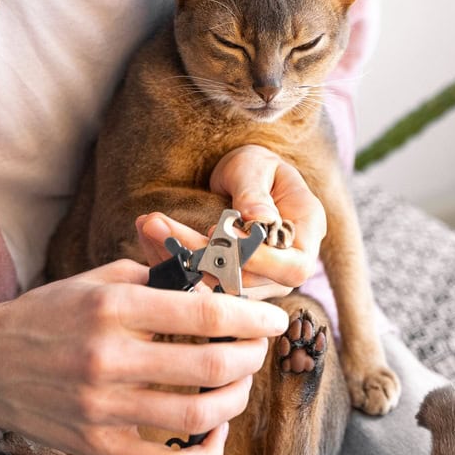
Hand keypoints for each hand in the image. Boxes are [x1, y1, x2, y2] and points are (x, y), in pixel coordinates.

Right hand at [0, 260, 288, 454]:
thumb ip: (155, 279)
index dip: (250, 316)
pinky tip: (215, 430)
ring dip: (236, 398)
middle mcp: (108, 358)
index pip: (202, 312)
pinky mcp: (97, 444)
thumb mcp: (97, 280)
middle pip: (209, 365)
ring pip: (197, 415)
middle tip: (257, 347)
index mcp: (112, 309)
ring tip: (240, 381)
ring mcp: (102, 408)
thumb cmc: (47, 314)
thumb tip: (213, 286)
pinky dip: (205, 452)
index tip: (274, 319)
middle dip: (250, 355)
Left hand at [135, 144, 325, 300]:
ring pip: (219, 287)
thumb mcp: (255, 167)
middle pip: (250, 281)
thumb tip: (257, 220)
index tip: (219, 233)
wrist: (241, 180)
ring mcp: (258, 281)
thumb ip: (255, 192)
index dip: (260, 260)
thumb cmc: (255, 168)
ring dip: (180, 259)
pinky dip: (172, 261)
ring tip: (149, 225)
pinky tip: (149, 235)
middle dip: (202, 256)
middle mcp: (285, 266)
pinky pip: (199, 283)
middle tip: (161, 225)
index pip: (294, 267)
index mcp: (306, 234)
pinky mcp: (228, 286)